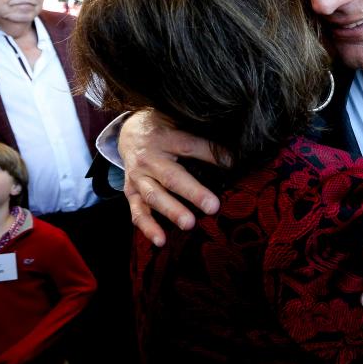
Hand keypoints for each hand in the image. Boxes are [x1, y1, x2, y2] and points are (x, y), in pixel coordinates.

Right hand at [120, 109, 223, 245]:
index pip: (191, 146)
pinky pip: (138, 212)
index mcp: (165, 137)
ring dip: (171, 211)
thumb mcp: (179, 123)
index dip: (212, 155)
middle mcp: (149, 158)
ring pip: (154, 196)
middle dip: (192, 192)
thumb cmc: (164, 128)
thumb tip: (234, 150)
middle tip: (212, 206)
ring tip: (189, 224)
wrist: (128, 132)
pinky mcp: (131, 192)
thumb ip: (201, 135)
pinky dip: (148, 227)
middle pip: (172, 176)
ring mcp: (138, 177)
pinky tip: (161, 241)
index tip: (234, 164)